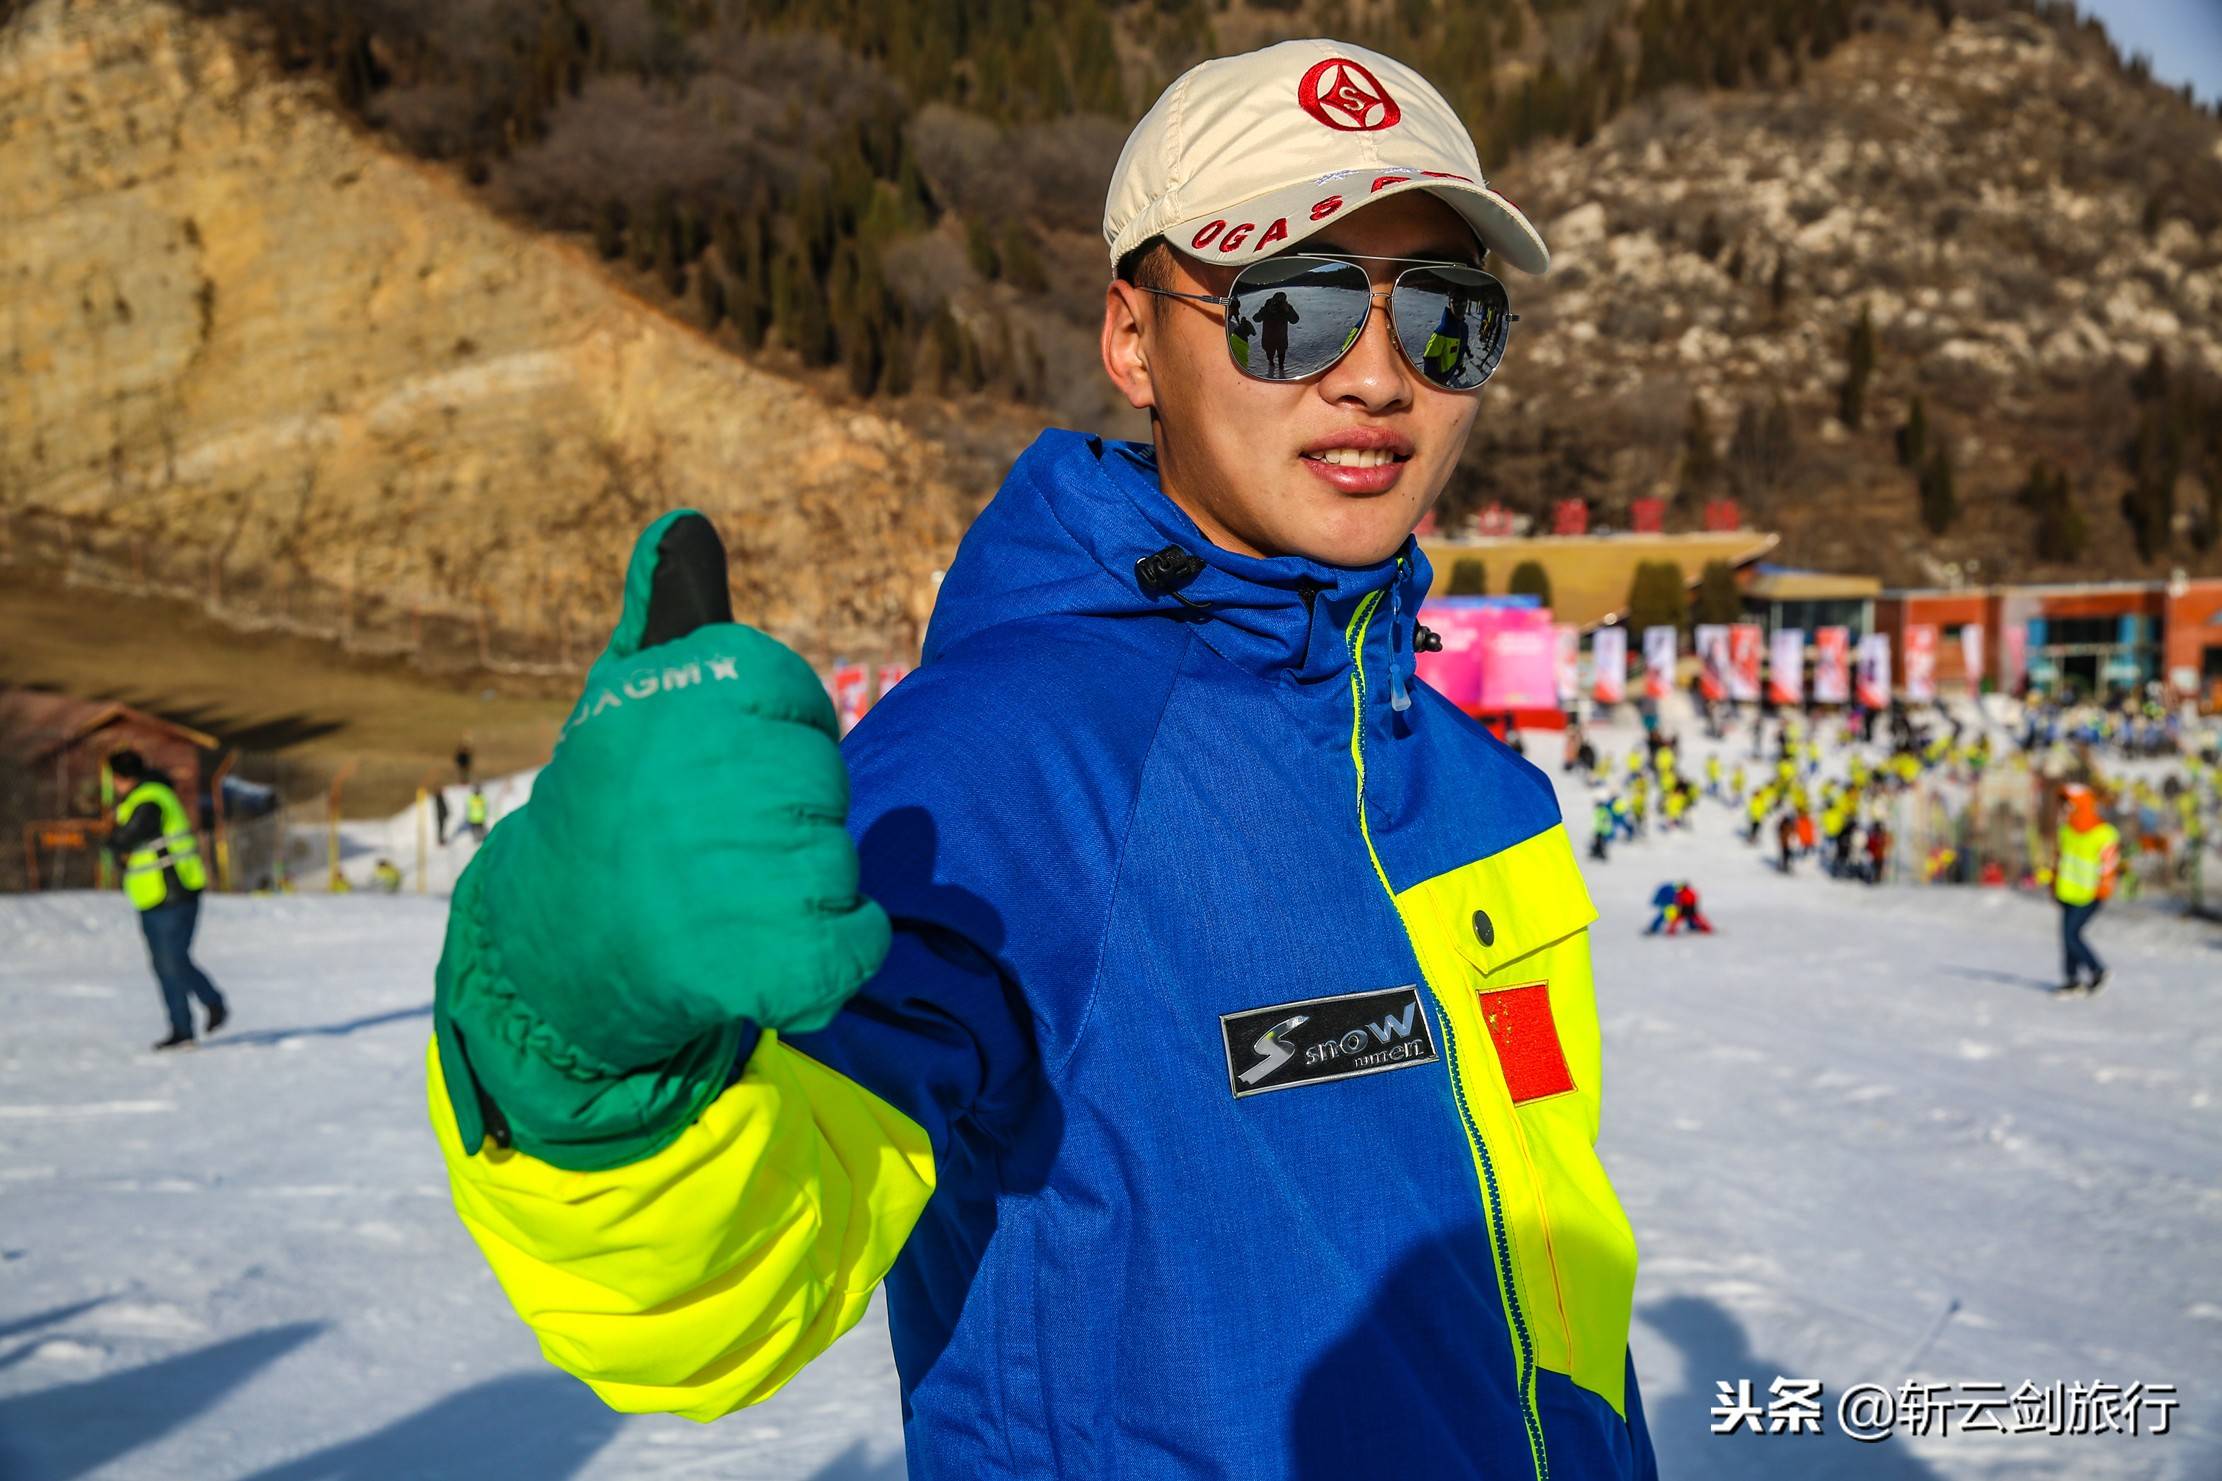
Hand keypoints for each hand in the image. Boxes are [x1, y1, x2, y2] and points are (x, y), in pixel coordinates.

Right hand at [434, 511, 890, 1168]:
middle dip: (778, 817)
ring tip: (713, 898)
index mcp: (701, 686)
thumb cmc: (605, 808)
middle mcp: (727, 767)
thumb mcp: (623, 693)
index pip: (797, 701)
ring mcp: (753, 869)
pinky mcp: (774, 958)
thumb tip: (684, 523)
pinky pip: (859, 940)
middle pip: (822, 784)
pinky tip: (767, 950)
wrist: (550, 949)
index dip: (761, 742)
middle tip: (701, 842)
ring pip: (837, 863)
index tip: (702, 772)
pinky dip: (832, 954)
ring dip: (793, 889)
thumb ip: (671, 610)